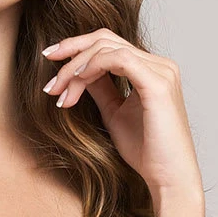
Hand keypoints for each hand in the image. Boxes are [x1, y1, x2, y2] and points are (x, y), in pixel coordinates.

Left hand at [41, 30, 202, 197]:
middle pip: (106, 39)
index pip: (109, 45)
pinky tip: (77, 82)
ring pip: (107, 49)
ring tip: (59, 91)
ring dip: (76, 67)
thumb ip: (100, 88)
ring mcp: (161, 71)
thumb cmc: (146, 151)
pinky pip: (119, 60)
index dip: (76, 49)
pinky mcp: (158, 83)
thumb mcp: (114, 113)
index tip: (50, 62)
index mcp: (152, 69)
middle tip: (49, 76)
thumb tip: (78, 71)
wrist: (168, 177)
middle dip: (71, 51)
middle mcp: (159, 65)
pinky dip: (92, 67)